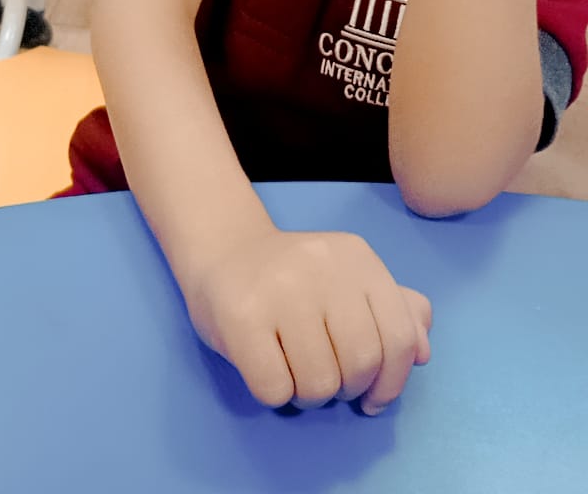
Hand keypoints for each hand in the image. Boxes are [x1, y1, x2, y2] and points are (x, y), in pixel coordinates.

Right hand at [184, 225, 430, 412]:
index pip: (399, 337)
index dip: (393, 381)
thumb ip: (393, 310)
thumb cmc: (292, 275)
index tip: (374, 396)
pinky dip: (277, 394)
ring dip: (311, 395)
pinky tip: (269, 368)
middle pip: (361, 362)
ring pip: (319, 382)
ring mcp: (281, 289)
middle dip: (349, 388)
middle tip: (329, 380)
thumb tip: (423, 350)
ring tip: (296, 372)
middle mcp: (323, 267)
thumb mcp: (349, 280)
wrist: (223, 249)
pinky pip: (275, 388)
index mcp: (357, 258)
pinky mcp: (241, 316)